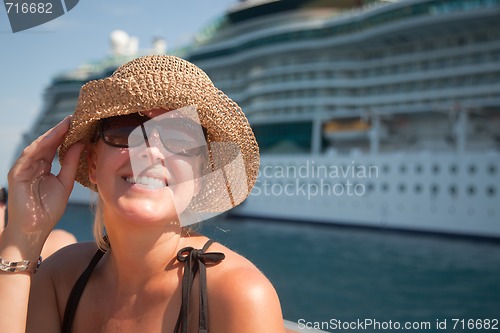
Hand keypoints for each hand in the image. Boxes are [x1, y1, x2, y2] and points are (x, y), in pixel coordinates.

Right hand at [6, 117, 82, 243]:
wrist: (34, 230)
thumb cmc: (49, 209)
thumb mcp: (65, 183)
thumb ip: (70, 163)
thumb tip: (80, 143)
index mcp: (45, 166)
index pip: (56, 147)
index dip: (67, 135)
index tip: (81, 124)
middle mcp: (34, 164)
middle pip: (48, 143)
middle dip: (61, 130)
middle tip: (75, 117)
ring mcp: (24, 167)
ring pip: (38, 146)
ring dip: (52, 134)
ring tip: (66, 124)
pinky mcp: (17, 173)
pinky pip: (29, 156)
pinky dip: (40, 146)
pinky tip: (52, 138)